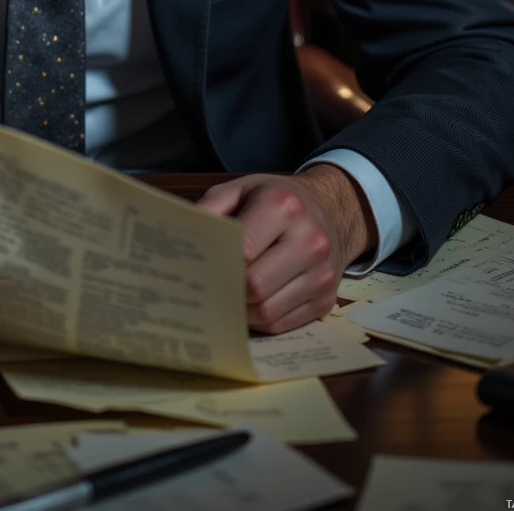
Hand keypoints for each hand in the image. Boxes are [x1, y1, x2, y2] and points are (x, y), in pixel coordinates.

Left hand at [197, 164, 374, 332]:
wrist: (332, 209)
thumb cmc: (276, 199)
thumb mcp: (240, 189)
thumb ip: (209, 210)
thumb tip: (181, 242)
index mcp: (283, 206)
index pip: (242, 250)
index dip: (218, 264)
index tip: (200, 268)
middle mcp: (310, 240)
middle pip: (255, 287)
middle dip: (228, 291)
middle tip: (210, 287)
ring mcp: (323, 274)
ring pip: (268, 312)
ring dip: (242, 311)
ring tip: (229, 295)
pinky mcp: (327, 300)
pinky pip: (282, 324)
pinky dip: (260, 320)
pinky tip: (251, 303)